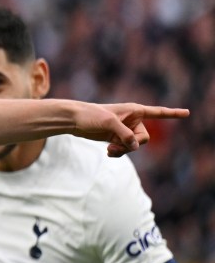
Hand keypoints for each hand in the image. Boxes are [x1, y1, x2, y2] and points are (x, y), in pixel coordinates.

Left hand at [73, 102, 189, 156]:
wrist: (75, 120)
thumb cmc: (91, 116)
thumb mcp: (109, 123)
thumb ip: (125, 134)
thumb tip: (136, 146)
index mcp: (135, 110)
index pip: (158, 112)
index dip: (173, 114)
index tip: (187, 113)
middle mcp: (133, 120)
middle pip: (145, 138)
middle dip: (132, 145)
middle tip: (115, 146)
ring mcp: (125, 130)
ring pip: (134, 146)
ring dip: (123, 150)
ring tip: (109, 150)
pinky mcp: (117, 137)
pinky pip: (125, 149)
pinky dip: (119, 152)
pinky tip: (108, 152)